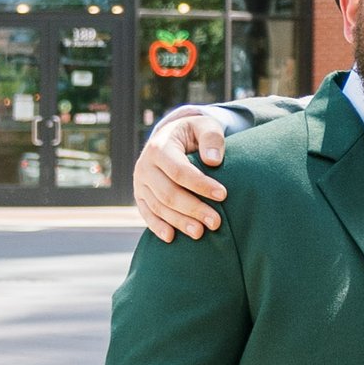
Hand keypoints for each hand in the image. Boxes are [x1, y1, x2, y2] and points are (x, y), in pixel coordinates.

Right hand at [136, 110, 230, 239]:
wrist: (171, 136)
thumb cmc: (194, 132)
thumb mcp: (205, 126)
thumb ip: (212, 138)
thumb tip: (214, 160)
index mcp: (159, 147)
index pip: (179, 171)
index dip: (200, 185)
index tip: (223, 195)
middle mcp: (145, 166)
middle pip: (168, 193)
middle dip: (193, 209)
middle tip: (216, 222)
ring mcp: (140, 182)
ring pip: (158, 206)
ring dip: (179, 221)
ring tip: (200, 233)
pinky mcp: (140, 195)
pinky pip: (146, 213)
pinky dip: (157, 226)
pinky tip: (171, 238)